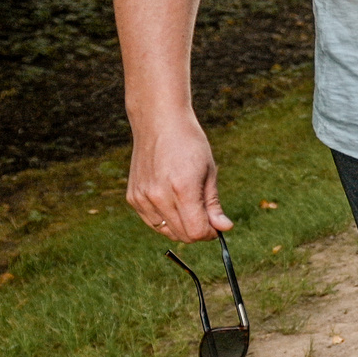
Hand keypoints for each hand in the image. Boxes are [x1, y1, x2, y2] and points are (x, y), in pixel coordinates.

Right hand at [126, 115, 233, 243]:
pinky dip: (165, 219)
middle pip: (182, 235)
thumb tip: (224, 228)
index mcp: (182, 189)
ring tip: (188, 204)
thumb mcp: (209, 172)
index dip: (210, 233)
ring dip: (181, 226)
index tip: (216, 225)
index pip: (196, 232)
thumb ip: (213, 204)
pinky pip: (152, 221)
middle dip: (198, 231)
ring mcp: (142, 198)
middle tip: (205, 215)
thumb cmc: (189, 144)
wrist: (159, 122)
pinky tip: (172, 200)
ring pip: (166, 231)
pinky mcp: (133, 197)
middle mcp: (158, 196)